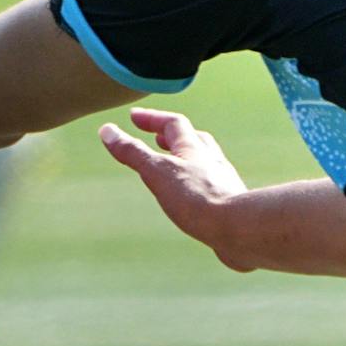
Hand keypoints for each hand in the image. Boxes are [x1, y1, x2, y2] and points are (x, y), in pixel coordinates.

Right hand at [98, 107, 250, 265]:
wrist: (238, 228)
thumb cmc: (197, 198)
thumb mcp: (156, 171)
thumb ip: (132, 152)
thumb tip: (106, 131)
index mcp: (193, 148)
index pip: (172, 123)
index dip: (152, 118)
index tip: (133, 117)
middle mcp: (211, 160)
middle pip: (193, 139)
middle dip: (171, 136)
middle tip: (156, 137)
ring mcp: (223, 180)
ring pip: (204, 162)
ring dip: (187, 159)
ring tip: (174, 165)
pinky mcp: (230, 202)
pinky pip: (211, 185)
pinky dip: (198, 182)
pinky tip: (193, 195)